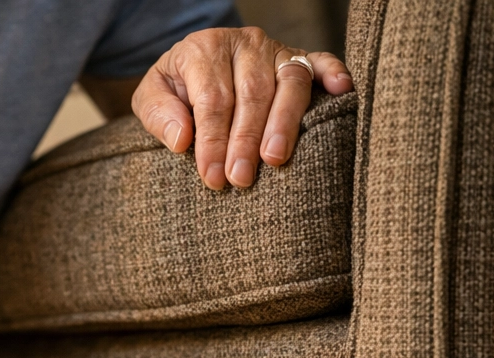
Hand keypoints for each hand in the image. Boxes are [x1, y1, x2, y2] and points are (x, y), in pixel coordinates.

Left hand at [132, 27, 352, 189]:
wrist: (194, 66)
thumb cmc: (175, 88)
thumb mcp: (151, 96)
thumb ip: (159, 113)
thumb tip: (181, 139)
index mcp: (204, 49)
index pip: (213, 99)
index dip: (213, 139)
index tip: (213, 175)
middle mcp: (244, 43)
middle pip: (252, 93)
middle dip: (246, 140)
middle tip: (241, 178)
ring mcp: (275, 48)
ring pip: (288, 82)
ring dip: (284, 122)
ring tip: (275, 158)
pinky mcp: (298, 55)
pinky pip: (321, 60)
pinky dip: (333, 72)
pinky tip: (342, 91)